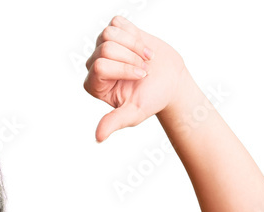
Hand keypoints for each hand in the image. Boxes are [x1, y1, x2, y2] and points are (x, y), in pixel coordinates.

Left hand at [83, 15, 186, 142]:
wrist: (169, 81)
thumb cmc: (151, 100)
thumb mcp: (133, 113)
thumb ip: (115, 122)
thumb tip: (99, 137)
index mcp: (94, 85)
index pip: (100, 65)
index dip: (124, 67)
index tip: (141, 76)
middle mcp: (95, 65)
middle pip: (105, 47)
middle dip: (131, 56)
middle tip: (145, 68)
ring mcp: (104, 47)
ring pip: (110, 32)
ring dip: (134, 43)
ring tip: (144, 57)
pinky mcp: (116, 32)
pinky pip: (118, 22)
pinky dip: (133, 32)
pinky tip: (141, 46)